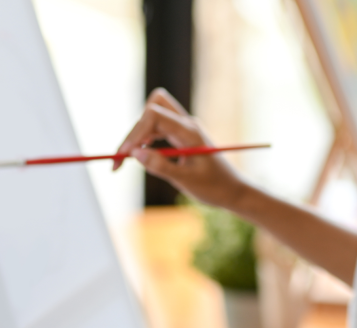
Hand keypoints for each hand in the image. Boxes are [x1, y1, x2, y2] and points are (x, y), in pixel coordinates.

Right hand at [114, 88, 246, 208]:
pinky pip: (159, 128)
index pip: (154, 116)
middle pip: (153, 108)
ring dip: (139, 133)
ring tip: (127, 157)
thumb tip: (134, 154)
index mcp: (189, 132)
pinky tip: (141, 155)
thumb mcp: (185, 180)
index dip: (135, 132)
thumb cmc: (214, 187)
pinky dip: (146, 138)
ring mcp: (185, 129)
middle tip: (123, 157)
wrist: (233, 191)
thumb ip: (159, 166)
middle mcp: (187, 124)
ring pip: (154, 115)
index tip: (125, 154)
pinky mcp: (183, 136)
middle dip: (135, 130)